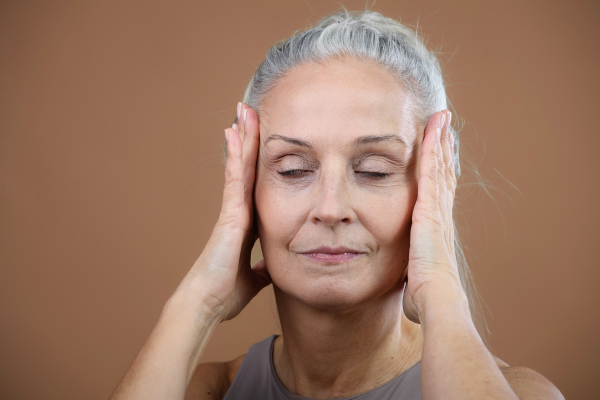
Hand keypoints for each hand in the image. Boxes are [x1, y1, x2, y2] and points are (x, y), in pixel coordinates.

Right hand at [173, 103, 270, 321]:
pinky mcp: (229, 215)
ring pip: (239, 167)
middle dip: (249, 140)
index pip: (255, 184)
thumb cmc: (225, 292)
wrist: (208, 303)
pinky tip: (235, 133)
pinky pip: (234, 179)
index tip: (261, 139)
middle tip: (250, 111)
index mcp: (246, 223)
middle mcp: (238, 211)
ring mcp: (232, 210)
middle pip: (246, 168)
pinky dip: (234, 156)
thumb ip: (262, 267)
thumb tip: (270, 267)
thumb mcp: (254, 277)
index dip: (256, 160)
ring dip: (243, 138)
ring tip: (244, 110)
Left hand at [402, 110, 466, 323]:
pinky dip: (433, 149)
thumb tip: (405, 282)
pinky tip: (433, 130)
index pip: (439, 193)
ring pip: (440, 167)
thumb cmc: (425, 295)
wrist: (436, 298)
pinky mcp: (430, 207)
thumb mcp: (414, 277)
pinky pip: (432, 172)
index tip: (440, 153)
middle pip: (444, 174)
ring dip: (440, 141)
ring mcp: (437, 209)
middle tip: (444, 125)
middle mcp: (440, 214)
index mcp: (435, 229)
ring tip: (441, 118)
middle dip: (444, 149)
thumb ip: (409, 271)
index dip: (441, 171)